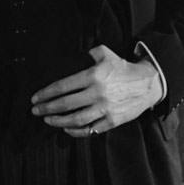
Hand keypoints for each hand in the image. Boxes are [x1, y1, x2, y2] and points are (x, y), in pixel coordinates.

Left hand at [31, 44, 162, 136]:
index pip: (63, 86)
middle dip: (47, 108)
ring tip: (48, 120)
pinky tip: (66, 128)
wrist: (148, 84)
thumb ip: (88, 52)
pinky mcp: (112, 121)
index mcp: (93, 76)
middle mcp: (97, 93)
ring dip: (58, 121)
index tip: (35, 98)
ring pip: (75, 119)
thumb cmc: (123, 68)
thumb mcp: (105, 53)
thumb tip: (72, 55)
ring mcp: (105, 109)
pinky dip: (75, 131)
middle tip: (35, 111)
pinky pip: (90, 129)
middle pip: (65, 104)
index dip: (46, 94)